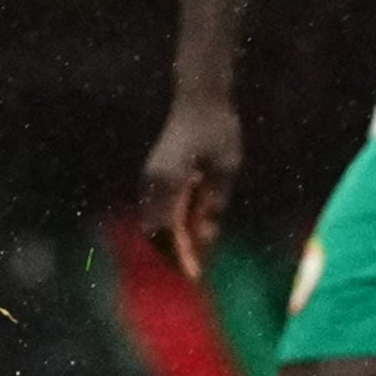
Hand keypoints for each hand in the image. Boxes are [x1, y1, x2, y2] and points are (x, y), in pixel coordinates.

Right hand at [139, 93, 241, 283]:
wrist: (199, 97)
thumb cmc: (217, 130)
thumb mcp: (225, 169)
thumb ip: (213, 204)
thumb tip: (204, 239)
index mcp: (168, 181)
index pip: (168, 231)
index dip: (180, 256)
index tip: (195, 278)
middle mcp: (153, 182)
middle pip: (154, 230)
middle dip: (171, 254)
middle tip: (194, 273)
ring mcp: (151, 177)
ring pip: (152, 221)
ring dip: (169, 242)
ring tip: (193, 260)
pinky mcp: (155, 174)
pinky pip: (157, 209)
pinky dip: (169, 227)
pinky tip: (189, 235)